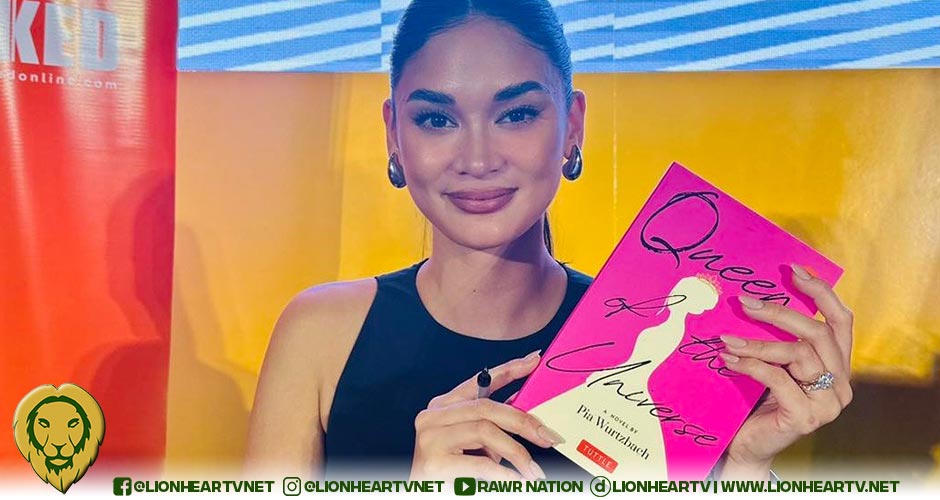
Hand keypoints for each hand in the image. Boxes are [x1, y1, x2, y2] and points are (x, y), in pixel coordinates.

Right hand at [409, 351, 563, 480]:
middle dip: (523, 420)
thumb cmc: (453, 474)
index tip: (534, 360)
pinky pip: (481, 464)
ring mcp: (430, 438)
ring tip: (534, 471)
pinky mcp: (433, 463)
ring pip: (485, 431)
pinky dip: (505, 474)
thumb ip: (495, 425)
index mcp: (443, 407)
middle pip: (486, 407)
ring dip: (516, 452)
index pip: (479, 381)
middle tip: (548, 436)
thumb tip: (530, 411)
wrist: (425, 497)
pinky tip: (518, 481)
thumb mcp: (477, 445)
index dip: (508, 369)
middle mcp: (432, 416)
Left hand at [717, 264, 853, 478]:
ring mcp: (827, 403)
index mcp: (838, 365)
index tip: (793, 270)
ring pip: (799, 353)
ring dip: (757, 342)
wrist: (750, 446)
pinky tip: (728, 360)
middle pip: (818, 332)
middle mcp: (841, 384)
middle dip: (780, 312)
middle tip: (745, 302)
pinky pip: (778, 378)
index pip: (842, 320)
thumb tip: (756, 295)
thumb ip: (780, 338)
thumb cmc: (760, 400)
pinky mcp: (806, 417)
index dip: (821, 292)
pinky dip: (750, 364)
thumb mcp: (776, 364)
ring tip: (727, 339)